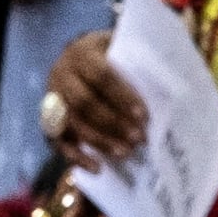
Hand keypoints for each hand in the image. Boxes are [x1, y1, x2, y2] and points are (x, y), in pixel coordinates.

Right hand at [45, 32, 145, 173]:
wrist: (79, 57)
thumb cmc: (111, 56)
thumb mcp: (121, 48)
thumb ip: (137, 64)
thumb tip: (169, 87)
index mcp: (81, 53)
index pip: (100, 75)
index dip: (122, 96)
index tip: (144, 116)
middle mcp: (61, 74)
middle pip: (83, 102)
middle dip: (112, 123)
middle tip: (139, 139)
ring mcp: (51, 97)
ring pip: (71, 123)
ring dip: (99, 141)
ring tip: (125, 153)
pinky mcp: (48, 119)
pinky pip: (56, 141)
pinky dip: (75, 156)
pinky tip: (96, 168)